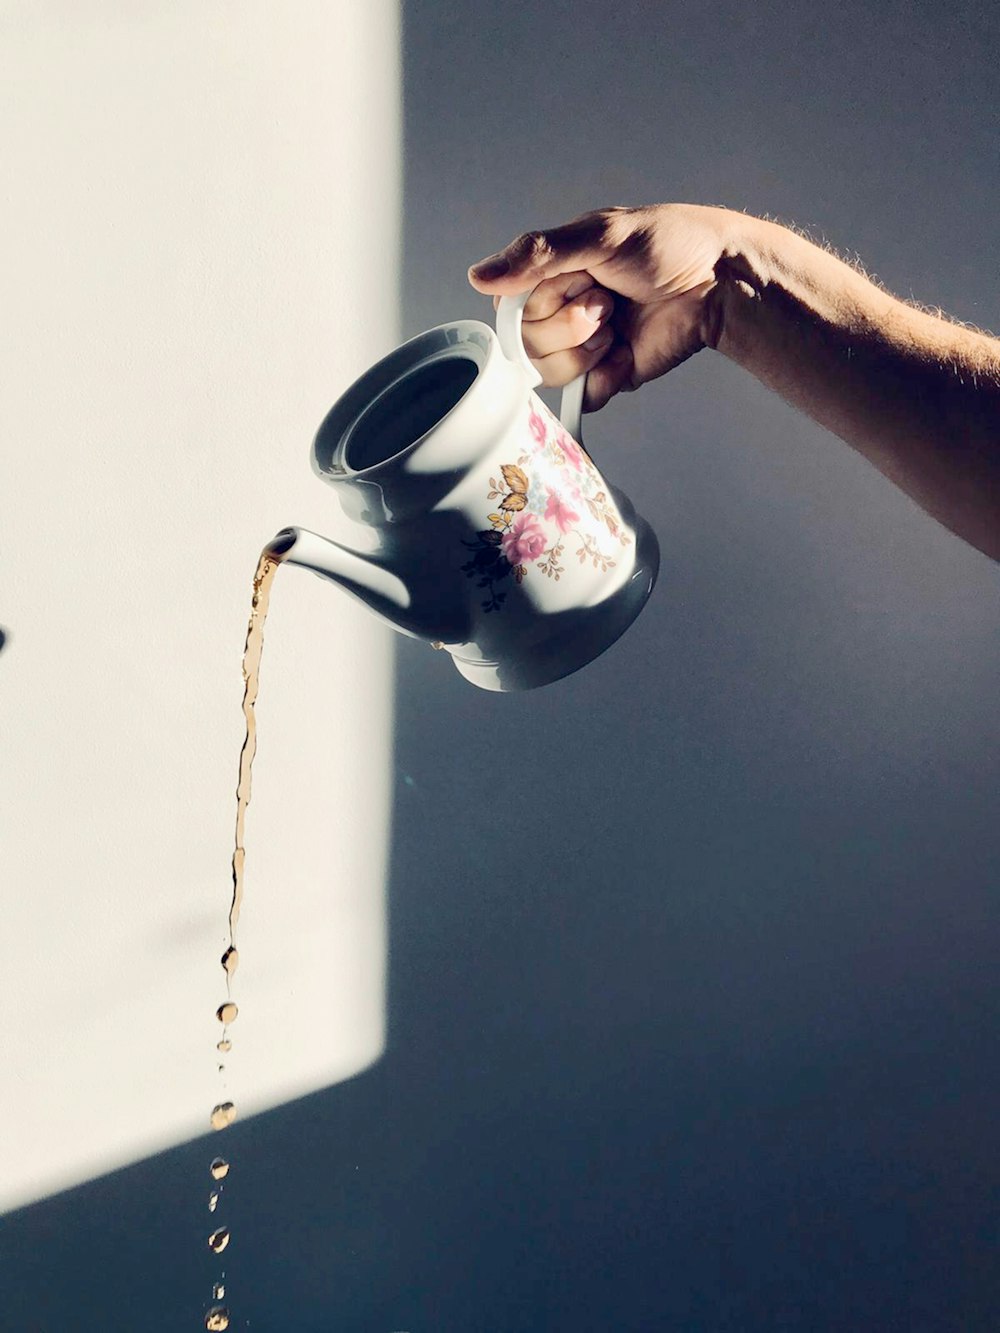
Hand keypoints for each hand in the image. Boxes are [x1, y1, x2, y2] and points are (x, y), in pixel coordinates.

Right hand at [468, 204, 734, 410]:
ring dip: (586, 349)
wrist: (718, 283)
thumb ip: (536, 255)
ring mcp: (582, 348)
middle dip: (569, 323)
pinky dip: (605, 377)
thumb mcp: (598, 235)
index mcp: (551, 276)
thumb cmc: (668, 245)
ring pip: (550, 373)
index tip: (578, 280)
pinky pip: (582, 396)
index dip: (541, 303)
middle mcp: (560, 313)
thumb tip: (478, 276)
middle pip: (527, 345)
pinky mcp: (606, 377)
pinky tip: (626, 353)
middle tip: (606, 300)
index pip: (510, 310)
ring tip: (617, 323)